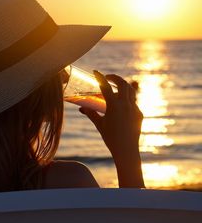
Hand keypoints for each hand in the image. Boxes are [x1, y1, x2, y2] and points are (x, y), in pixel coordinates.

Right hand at [79, 70, 144, 187]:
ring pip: (131, 91)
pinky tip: (121, 107)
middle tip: (108, 78)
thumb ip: (91, 114)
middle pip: (122, 84)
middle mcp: (126, 105)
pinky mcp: (139, 114)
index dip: (100, 78)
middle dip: (115, 78)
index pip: (106, 87)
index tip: (96, 72)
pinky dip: (126, 100)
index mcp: (114, 106)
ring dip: (123, 86)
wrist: (127, 150)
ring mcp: (134, 108)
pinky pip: (133, 102)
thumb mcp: (99, 124)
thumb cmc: (110, 138)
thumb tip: (82, 108)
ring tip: (116, 88)